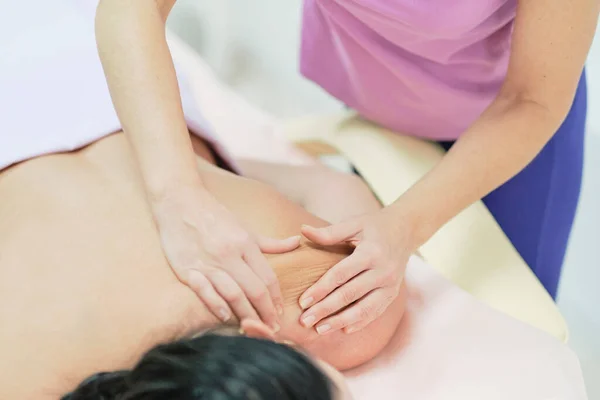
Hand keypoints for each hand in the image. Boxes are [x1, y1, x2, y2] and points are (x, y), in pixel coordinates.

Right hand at [153, 186, 299, 330]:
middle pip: (254, 290)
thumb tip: (296, 242)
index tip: (280, 313)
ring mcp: (207, 262)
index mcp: (244, 243)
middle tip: (273, 328)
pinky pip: (204, 291)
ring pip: (232, 294)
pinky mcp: (187, 268)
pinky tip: (225, 316)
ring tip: (253, 327)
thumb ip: (270, 242)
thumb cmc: (214, 216)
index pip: (267, 278)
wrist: (179, 201)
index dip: (276, 299)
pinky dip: (216, 306)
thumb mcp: (245, 228)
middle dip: (266, 312)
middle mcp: (228, 254)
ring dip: (246, 314)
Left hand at [298, 207, 413, 334]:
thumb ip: (329, 232)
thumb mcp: (354, 224)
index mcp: (371, 253)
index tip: (303, 302)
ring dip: (341, 321)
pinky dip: (360, 323)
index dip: (321, 289)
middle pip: (350, 295)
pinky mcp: (393, 294)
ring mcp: (390, 285)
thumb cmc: (374, 226)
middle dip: (325, 310)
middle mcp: (383, 271)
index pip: (341, 274)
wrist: (406, 231)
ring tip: (320, 329)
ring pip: (364, 309)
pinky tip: (343, 330)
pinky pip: (375, 312)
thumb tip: (303, 230)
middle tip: (305, 321)